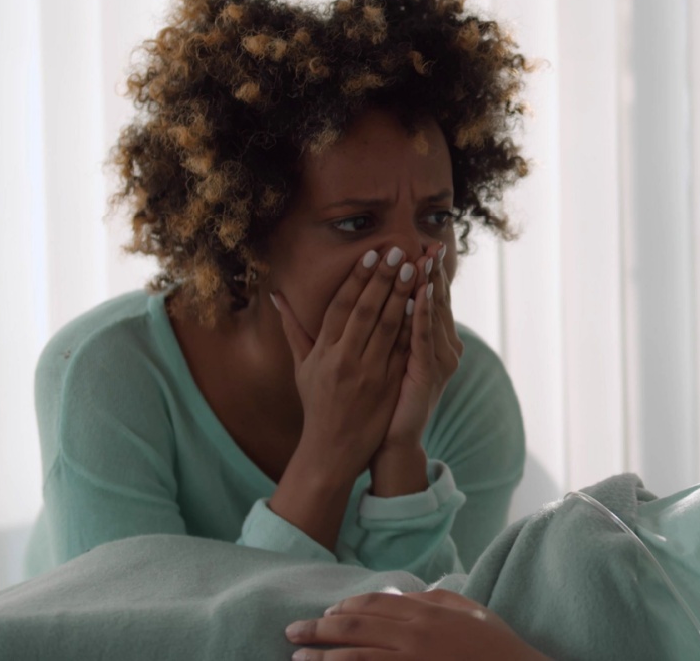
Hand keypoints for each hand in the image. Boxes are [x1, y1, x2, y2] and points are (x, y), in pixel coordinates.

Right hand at [273, 247, 420, 482]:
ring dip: (402, 295)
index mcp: (323, 351)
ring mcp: (368, 373)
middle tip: (399, 250)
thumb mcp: (301, 366)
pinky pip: (403, 350)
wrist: (332, 449)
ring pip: (387, 327)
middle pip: (366, 311)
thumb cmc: (317, 403)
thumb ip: (293, 328)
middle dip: (383, 279)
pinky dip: (412, 326)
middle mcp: (344, 359)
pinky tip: (423, 304)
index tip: (371, 255)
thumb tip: (276, 295)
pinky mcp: (388, 386)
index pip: (340, 307)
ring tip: (415, 268)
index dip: (356, 279)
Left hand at [285, 589, 551, 660]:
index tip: (327, 613)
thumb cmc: (495, 647)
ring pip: (354, 655)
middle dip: (319, 628)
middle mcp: (414, 634)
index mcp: (428, 611)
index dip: (346, 607)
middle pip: (355, 627)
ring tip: (298, 657)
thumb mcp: (469, 611)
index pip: (375, 604)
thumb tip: (403, 595)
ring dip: (321, 656)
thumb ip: (435, 599)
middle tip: (292, 631)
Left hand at [381, 244, 462, 450]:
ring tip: (424, 260)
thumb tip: (382, 298)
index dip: (428, 273)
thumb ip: (388, 328)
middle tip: (429, 244)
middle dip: (431, 272)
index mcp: (431, 341)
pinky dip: (420, 314)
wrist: (391, 440)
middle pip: (436, 302)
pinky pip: (423, 338)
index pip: (430, 300)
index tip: (423, 245)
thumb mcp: (387, 357)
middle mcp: (443, 347)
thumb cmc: (384, 400)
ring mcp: (438, 360)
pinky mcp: (429, 373)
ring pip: (432, 316)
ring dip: (428, 286)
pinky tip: (417, 294)